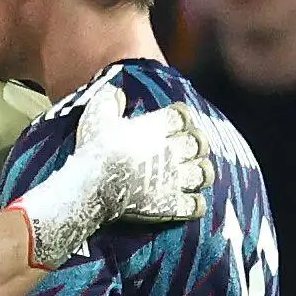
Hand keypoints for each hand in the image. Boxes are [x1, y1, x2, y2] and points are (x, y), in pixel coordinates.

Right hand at [14, 90, 211, 267]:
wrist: (92, 188)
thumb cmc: (94, 152)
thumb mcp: (96, 118)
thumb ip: (107, 101)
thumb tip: (115, 90)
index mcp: (158, 127)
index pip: (182, 115)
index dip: (179, 117)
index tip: (172, 121)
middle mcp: (173, 150)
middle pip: (199, 143)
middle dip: (195, 145)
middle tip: (184, 149)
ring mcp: (175, 179)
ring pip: (203, 173)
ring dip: (199, 172)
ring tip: (191, 175)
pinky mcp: (172, 205)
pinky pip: (196, 204)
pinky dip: (195, 203)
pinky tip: (188, 201)